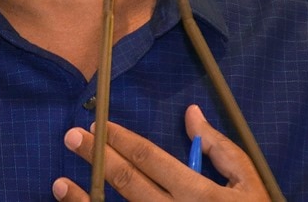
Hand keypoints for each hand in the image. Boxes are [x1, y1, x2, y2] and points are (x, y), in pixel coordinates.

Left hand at [53, 105, 270, 200]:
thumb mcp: (247, 180)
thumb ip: (220, 148)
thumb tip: (191, 114)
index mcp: (199, 193)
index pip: (151, 159)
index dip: (122, 140)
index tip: (99, 126)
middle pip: (128, 182)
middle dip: (97, 157)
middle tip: (72, 138)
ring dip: (85, 199)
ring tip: (60, 183)